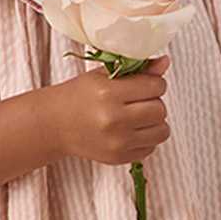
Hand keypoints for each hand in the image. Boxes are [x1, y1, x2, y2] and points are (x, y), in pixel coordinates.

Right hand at [47, 55, 169, 165]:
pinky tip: (132, 130)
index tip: (147, 84)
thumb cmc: (79, 96)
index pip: (155, 86)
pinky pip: (151, 148)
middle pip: (160, 109)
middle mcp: (114, 119)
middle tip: (141, 100)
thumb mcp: (103, 76)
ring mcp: (117, 142)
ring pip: (161, 131)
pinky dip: (147, 138)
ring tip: (140, 116)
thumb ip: (136, 70)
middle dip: (155, 102)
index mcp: (109, 93)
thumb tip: (165, 62)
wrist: (55, 125)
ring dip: (155, 122)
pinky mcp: (119, 158)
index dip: (156, 83)